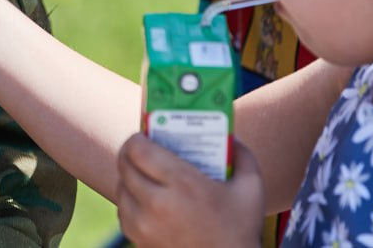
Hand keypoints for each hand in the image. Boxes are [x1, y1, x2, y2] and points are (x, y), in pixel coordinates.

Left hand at [116, 133, 263, 247]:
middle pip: (125, 166)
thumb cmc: (240, 231)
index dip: (136, 138)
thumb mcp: (251, 189)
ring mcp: (145, 226)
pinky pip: (124, 214)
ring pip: (121, 190)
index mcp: (183, 183)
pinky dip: (129, 203)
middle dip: (129, 153)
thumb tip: (230, 135)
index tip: (144, 135)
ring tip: (142, 174)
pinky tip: (144, 200)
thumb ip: (243, 156)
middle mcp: (158, 203)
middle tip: (141, 150)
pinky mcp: (140, 242)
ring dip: (127, 178)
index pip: (138, 150)